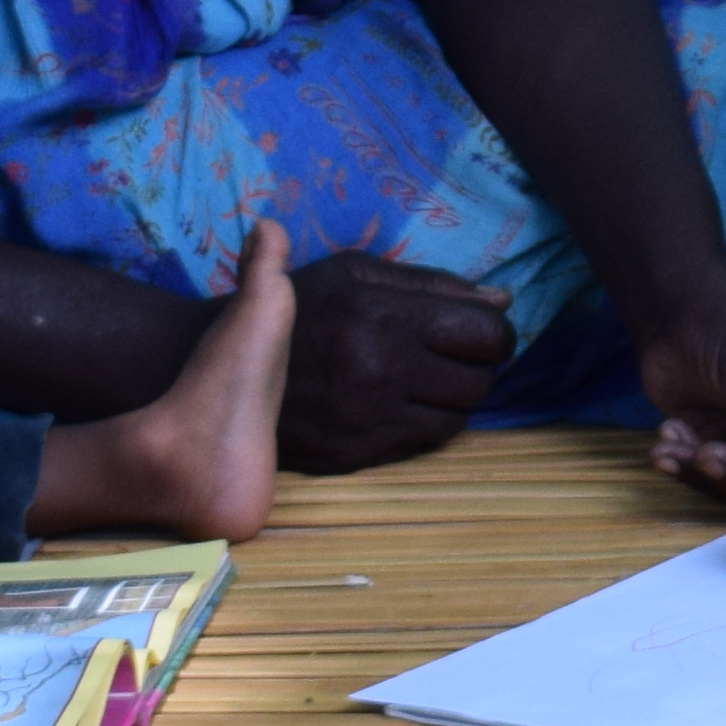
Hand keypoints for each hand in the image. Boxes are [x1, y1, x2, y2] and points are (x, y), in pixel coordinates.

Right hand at [280, 251, 519, 475]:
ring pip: (458, 417)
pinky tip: (400, 403)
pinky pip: (424, 444)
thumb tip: (502, 300)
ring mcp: (369, 418)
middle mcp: (381, 370)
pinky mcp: (357, 454)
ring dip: (453, 398)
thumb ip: (432, 284)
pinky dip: (424, 423)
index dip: (495, 333)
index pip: (486, 334)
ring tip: (426, 379)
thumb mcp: (356, 272)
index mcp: (384, 315)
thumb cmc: (299, 305)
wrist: (223, 367)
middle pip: (480, 380)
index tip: (481, 332)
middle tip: (455, 355)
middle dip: (478, 365)